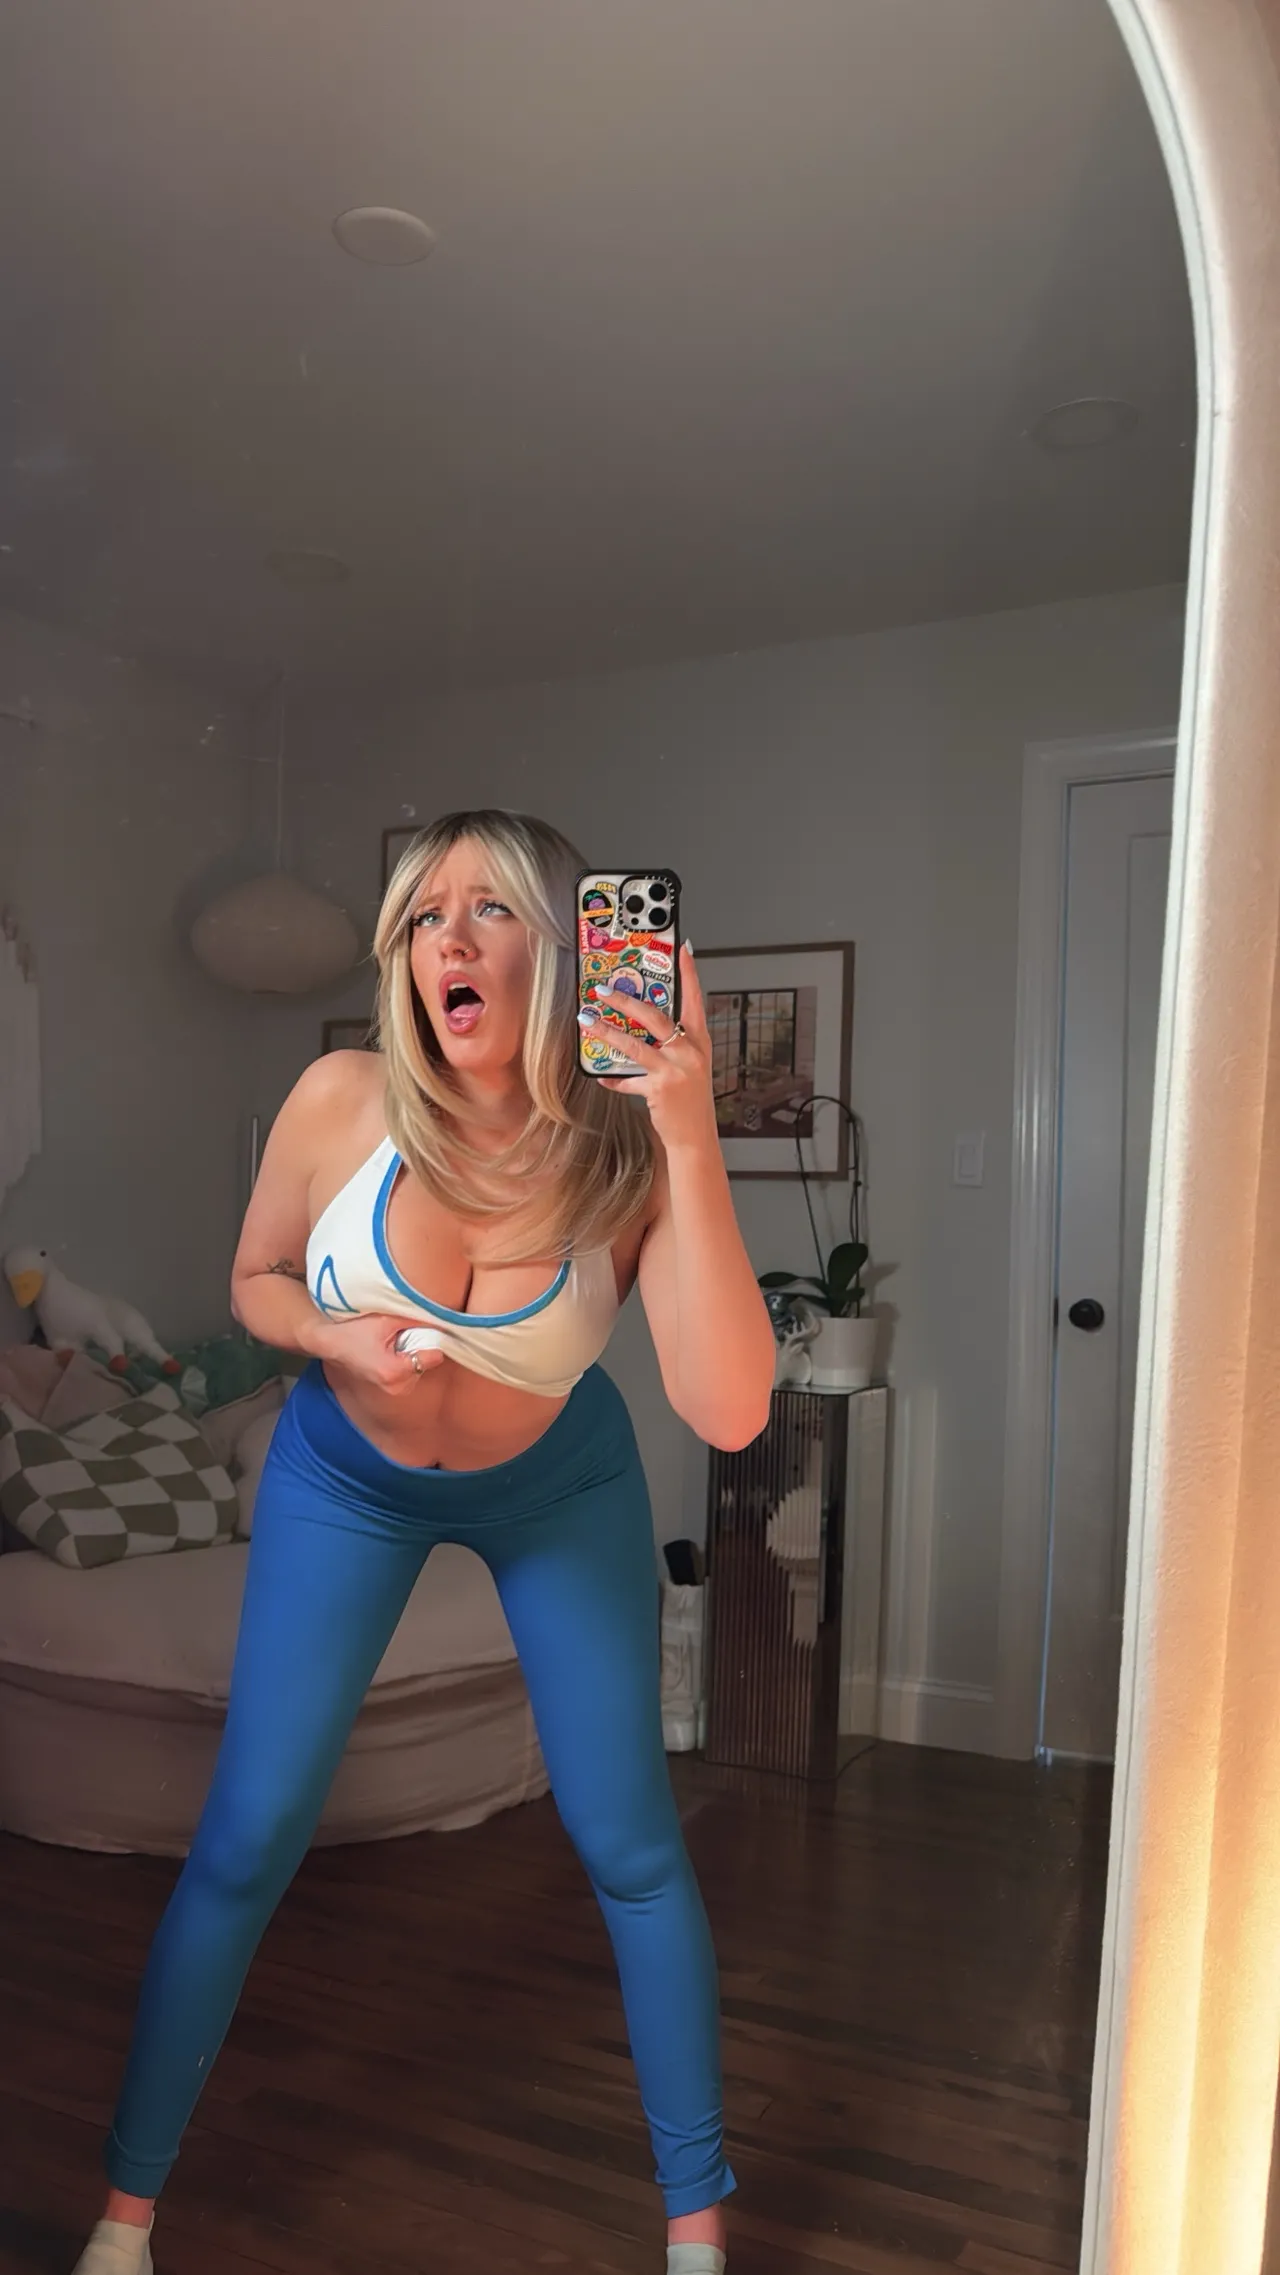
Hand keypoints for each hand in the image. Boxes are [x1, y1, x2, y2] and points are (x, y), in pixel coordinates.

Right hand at [310, 1312, 443, 1393]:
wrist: (330, 1344)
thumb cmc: (354, 1330)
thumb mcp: (385, 1320)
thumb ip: (415, 1319)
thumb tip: (440, 1317)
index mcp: (395, 1372)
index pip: (434, 1356)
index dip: (433, 1338)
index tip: (427, 1328)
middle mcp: (397, 1386)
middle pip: (428, 1361)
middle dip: (421, 1345)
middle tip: (403, 1333)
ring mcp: (395, 1390)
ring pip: (421, 1366)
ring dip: (414, 1352)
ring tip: (395, 1341)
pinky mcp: (393, 1388)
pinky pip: (412, 1370)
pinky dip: (407, 1358)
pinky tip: (392, 1349)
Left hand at [582, 944, 719, 1154]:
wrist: (695, 1136)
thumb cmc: (691, 1100)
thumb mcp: (689, 1067)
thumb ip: (672, 1046)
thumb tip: (642, 1026)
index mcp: (699, 1042)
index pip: (695, 999)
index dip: (689, 973)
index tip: (682, 949)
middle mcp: (689, 1052)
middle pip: (654, 1016)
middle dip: (624, 1000)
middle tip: (602, 990)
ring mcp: (675, 1070)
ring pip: (633, 1044)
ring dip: (606, 1032)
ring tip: (586, 1021)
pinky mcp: (659, 1089)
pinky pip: (627, 1079)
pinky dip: (613, 1078)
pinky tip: (602, 1076)